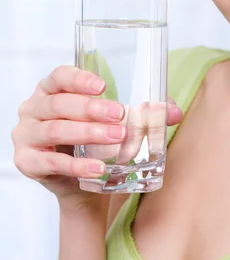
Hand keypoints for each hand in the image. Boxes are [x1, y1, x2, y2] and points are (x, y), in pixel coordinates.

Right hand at [11, 65, 182, 209]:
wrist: (82, 184)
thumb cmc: (97, 141)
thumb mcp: (117, 121)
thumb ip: (145, 112)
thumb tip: (174, 113)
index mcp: (52, 88)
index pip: (59, 75)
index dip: (78, 79)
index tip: (103, 87)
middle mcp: (34, 107)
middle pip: (59, 103)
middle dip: (91, 109)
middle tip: (120, 116)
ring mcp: (26, 135)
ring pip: (55, 130)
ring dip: (87, 133)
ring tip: (116, 138)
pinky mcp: (27, 162)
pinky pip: (51, 163)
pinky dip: (77, 166)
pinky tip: (99, 168)